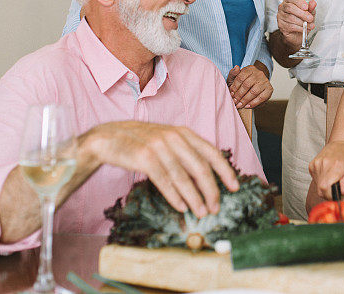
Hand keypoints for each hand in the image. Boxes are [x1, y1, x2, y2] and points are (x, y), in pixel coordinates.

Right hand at [84, 122, 238, 217]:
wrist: (109, 137)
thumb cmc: (142, 142)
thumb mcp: (168, 140)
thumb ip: (186, 152)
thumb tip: (208, 177)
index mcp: (184, 132)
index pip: (212, 152)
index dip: (225, 171)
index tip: (234, 187)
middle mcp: (174, 137)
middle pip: (200, 168)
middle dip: (211, 190)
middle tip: (215, 207)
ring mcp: (159, 146)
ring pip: (183, 177)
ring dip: (195, 198)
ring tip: (201, 212)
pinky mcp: (144, 158)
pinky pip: (164, 181)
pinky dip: (175, 196)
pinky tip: (181, 207)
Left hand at [227, 64, 272, 108]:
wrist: (253, 86)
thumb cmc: (242, 83)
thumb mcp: (235, 77)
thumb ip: (233, 73)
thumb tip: (236, 67)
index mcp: (249, 69)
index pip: (240, 77)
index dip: (234, 87)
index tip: (231, 94)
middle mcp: (258, 73)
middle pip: (247, 84)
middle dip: (239, 95)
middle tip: (235, 101)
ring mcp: (265, 81)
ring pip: (254, 92)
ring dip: (245, 100)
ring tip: (240, 105)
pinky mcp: (269, 89)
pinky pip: (261, 98)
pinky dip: (254, 103)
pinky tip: (247, 106)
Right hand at [276, 0, 316, 49]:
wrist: (297, 33)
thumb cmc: (302, 19)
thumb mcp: (309, 12)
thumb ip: (311, 8)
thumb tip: (313, 3)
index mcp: (289, 1)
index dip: (299, 2)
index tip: (306, 7)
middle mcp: (283, 7)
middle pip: (290, 8)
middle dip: (302, 14)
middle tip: (310, 18)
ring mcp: (280, 16)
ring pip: (290, 18)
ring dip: (302, 22)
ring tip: (309, 25)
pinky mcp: (281, 25)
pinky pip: (290, 26)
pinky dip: (299, 28)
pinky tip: (304, 28)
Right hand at [308, 141, 343, 199]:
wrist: (339, 145)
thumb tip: (342, 192)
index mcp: (336, 166)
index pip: (325, 187)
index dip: (329, 195)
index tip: (335, 195)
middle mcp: (324, 164)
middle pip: (320, 189)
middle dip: (328, 193)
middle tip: (335, 190)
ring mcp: (316, 164)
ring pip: (317, 186)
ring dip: (324, 187)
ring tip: (332, 181)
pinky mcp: (311, 165)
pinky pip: (315, 180)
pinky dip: (321, 181)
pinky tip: (327, 176)